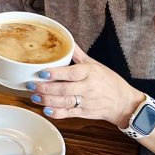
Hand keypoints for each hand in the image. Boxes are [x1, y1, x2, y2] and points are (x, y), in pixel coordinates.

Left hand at [28, 47, 142, 126]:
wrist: (123, 102)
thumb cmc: (108, 81)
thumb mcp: (95, 65)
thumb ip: (78, 55)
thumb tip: (67, 40)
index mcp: (90, 72)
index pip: (71, 73)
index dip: (56, 74)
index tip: (42, 72)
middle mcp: (88, 87)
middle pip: (63, 89)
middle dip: (45, 88)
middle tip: (31, 85)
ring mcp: (86, 101)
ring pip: (63, 102)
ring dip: (47, 100)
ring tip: (34, 96)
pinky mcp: (84, 112)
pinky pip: (68, 114)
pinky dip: (56, 113)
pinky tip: (46, 110)